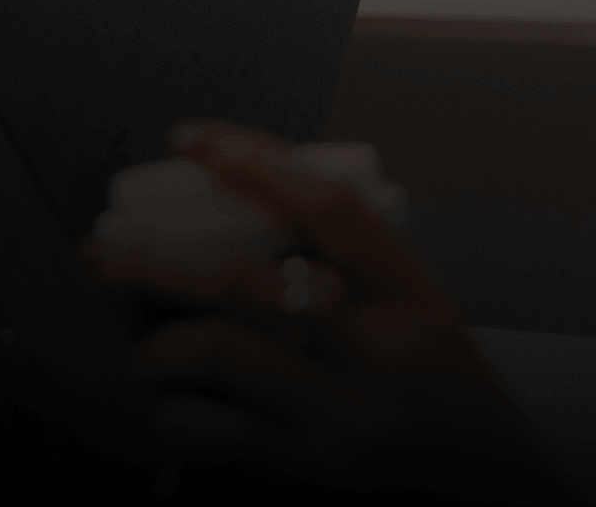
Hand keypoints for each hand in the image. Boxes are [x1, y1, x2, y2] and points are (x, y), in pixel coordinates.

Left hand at [97, 121, 563, 500]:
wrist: (494, 455)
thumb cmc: (435, 358)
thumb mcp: (407, 286)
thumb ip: (337, 242)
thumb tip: (231, 176)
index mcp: (398, 285)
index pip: (323, 205)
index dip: (250, 161)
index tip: (189, 137)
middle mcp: (373, 343)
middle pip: (246, 283)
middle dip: (155, 264)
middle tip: (101, 252)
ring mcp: (345, 405)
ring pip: (225, 355)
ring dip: (161, 347)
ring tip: (143, 353)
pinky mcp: (318, 458)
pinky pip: (222, 429)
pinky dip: (179, 414)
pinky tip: (168, 405)